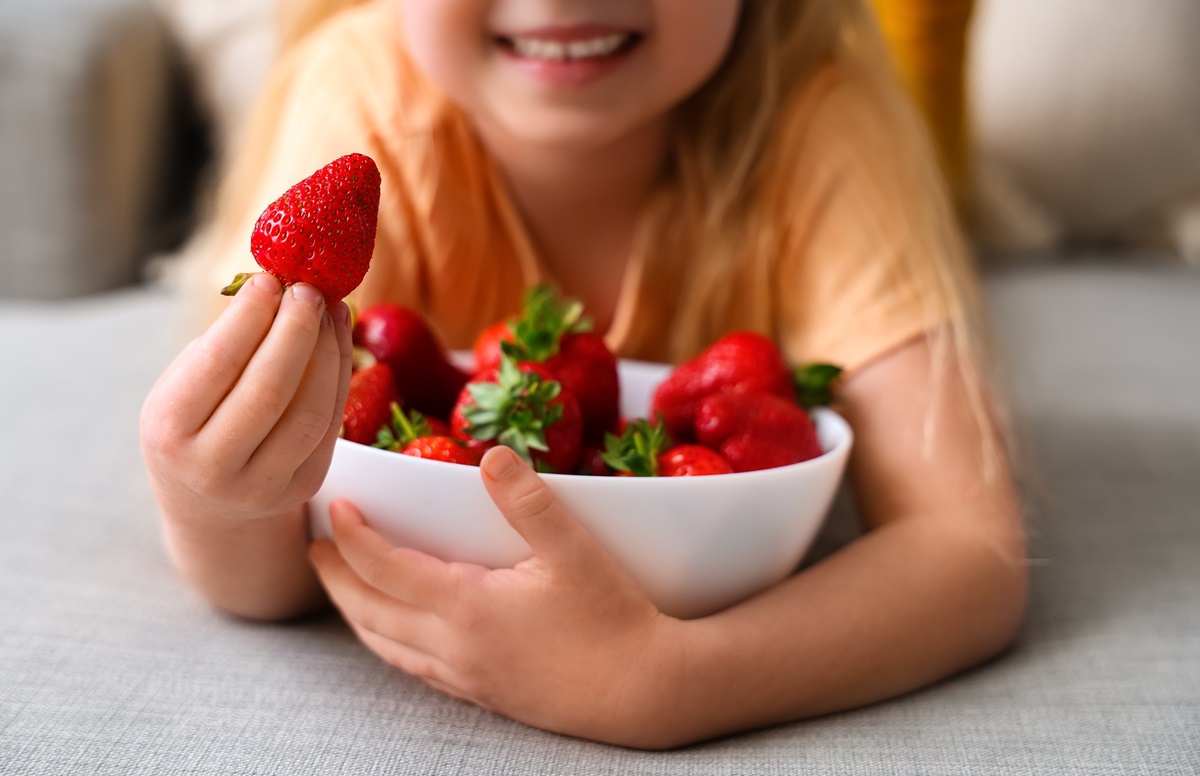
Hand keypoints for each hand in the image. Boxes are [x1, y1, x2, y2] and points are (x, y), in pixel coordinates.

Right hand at [141, 273, 352, 521]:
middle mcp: (212, 465)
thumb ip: (224, 345)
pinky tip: (338, 340)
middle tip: (308, 289)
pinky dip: (339, 375)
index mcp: (169, 430)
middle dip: (295, 330)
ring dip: (327, 351)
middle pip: (270, 388)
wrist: (206, 504)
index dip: (250, 316)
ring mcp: (262, 485)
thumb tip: (280, 288)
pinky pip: (329, 425)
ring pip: (309, 411)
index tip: (269, 279)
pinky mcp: (302, 488)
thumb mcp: (183, 387)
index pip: (218, 362)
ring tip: (329, 310)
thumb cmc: (193, 425)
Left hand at [309, 446, 689, 747]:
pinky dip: (390, 644)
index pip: (385, 568)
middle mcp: (454, 647)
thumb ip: (529, 501)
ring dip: (356, 614)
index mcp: (467, 607)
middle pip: (370, 612)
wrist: (646, 692)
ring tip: (343, 589)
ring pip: (387, 647)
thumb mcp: (577, 551)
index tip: (334, 507)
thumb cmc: (615, 618)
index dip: (353, 537)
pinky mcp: (485, 694)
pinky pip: (416, 669)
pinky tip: (399, 636)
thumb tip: (490, 454)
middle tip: (315, 549)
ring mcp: (466, 676)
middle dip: (336, 578)